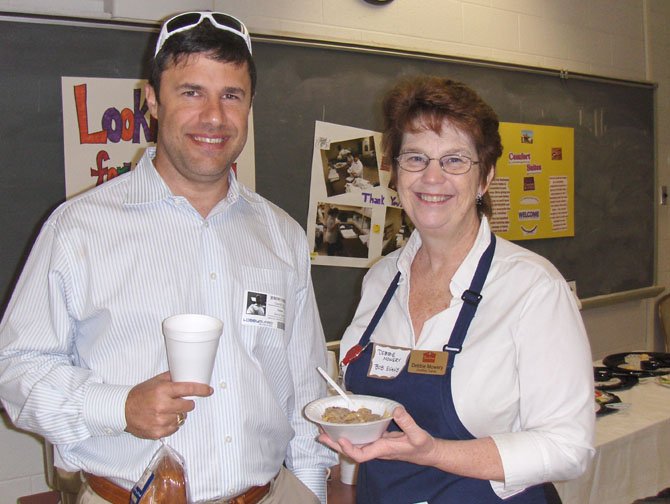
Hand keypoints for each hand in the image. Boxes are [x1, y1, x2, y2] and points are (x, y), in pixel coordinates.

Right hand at [124, 371, 212, 438]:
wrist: (122, 410)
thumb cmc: (140, 395)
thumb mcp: (155, 381)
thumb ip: (171, 378)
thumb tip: (187, 374)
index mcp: (162, 391)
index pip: (188, 389)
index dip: (201, 390)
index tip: (208, 390)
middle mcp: (162, 406)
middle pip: (188, 406)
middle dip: (186, 403)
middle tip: (179, 401)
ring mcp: (160, 420)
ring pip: (182, 418)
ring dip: (178, 414)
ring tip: (166, 410)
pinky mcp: (157, 432)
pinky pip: (175, 428)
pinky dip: (172, 424)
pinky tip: (163, 419)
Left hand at [318, 406, 436, 465]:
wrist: (427, 451)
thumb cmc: (423, 446)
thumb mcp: (418, 435)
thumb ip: (407, 423)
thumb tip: (396, 410)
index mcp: (383, 450)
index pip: (361, 455)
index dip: (350, 449)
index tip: (342, 439)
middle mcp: (376, 449)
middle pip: (351, 450)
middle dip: (335, 443)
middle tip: (320, 434)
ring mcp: (376, 444)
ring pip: (354, 443)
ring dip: (339, 437)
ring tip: (325, 428)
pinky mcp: (378, 439)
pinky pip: (361, 437)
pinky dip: (351, 431)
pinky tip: (344, 423)